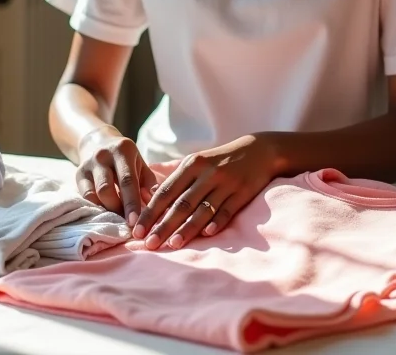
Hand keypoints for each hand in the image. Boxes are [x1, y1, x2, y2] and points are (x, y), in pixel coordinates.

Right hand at [75, 126, 157, 227]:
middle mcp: (103, 155)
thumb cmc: (126, 158)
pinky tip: (106, 212)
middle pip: (107, 189)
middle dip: (118, 209)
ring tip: (119, 219)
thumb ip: (148, 183)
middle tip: (128, 224)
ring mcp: (88, 164)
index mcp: (123, 149)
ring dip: (107, 210)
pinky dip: (96, 207)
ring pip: (95, 194)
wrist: (99, 142)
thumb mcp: (140, 164)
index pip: (128, 180)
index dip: (132, 203)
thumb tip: (155, 203)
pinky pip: (86, 196)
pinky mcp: (78, 174)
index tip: (136, 221)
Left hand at [133, 134, 278, 249]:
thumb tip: (148, 194)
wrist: (258, 150)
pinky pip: (227, 209)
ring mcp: (225, 183)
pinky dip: (217, 221)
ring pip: (202, 209)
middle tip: (149, 243)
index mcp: (191, 164)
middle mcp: (206, 173)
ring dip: (187, 228)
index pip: (166, 191)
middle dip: (163, 225)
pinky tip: (207, 234)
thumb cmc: (220, 160)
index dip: (150, 211)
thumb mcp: (197, 160)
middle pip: (181, 203)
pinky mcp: (242, 193)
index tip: (137, 229)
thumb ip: (175, 176)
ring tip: (172, 245)